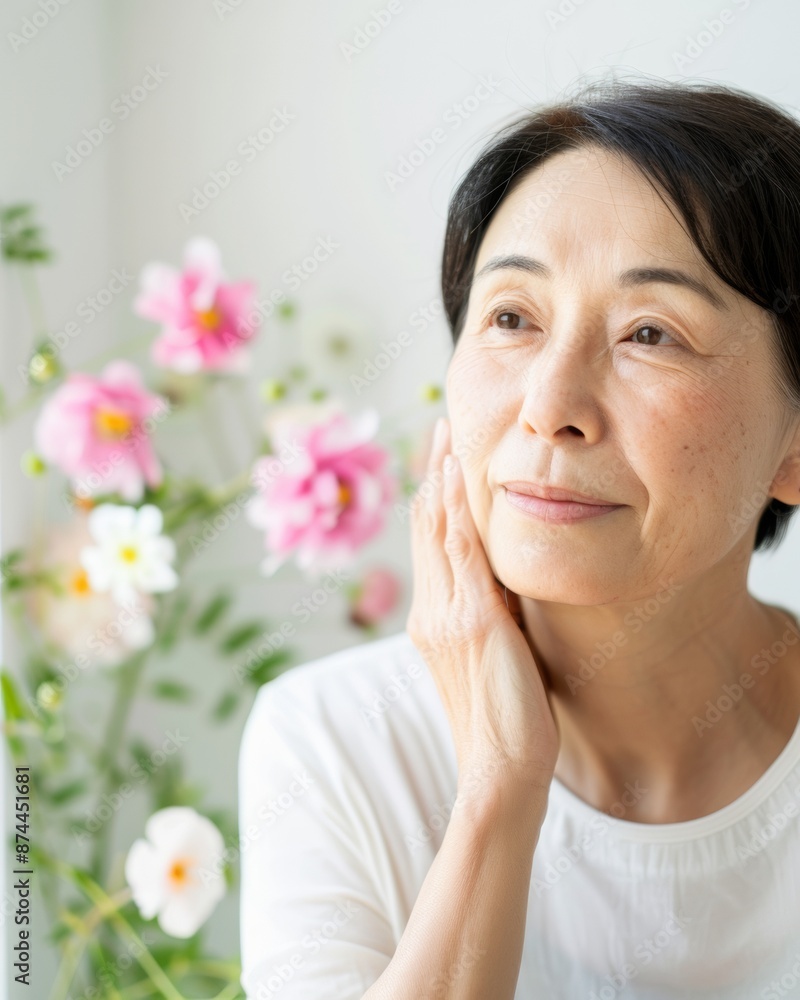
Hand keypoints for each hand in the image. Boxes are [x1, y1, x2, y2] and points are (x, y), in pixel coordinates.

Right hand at [406, 416, 559, 809]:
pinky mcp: (472, 622)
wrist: (500, 771)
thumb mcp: (493, 657)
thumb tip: (503, 583)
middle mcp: (431, 611)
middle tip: (441, 426)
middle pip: (426, 527)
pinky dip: (456, 510)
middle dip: (434, 473)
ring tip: (448, 434)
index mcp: (435, 619)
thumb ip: (490, 616)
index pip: (430, 544)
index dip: (434, 496)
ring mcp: (447, 615)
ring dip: (443, 478)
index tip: (444, 456)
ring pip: (438, 531)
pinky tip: (459, 476)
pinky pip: (460, 553)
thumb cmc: (504, 720)